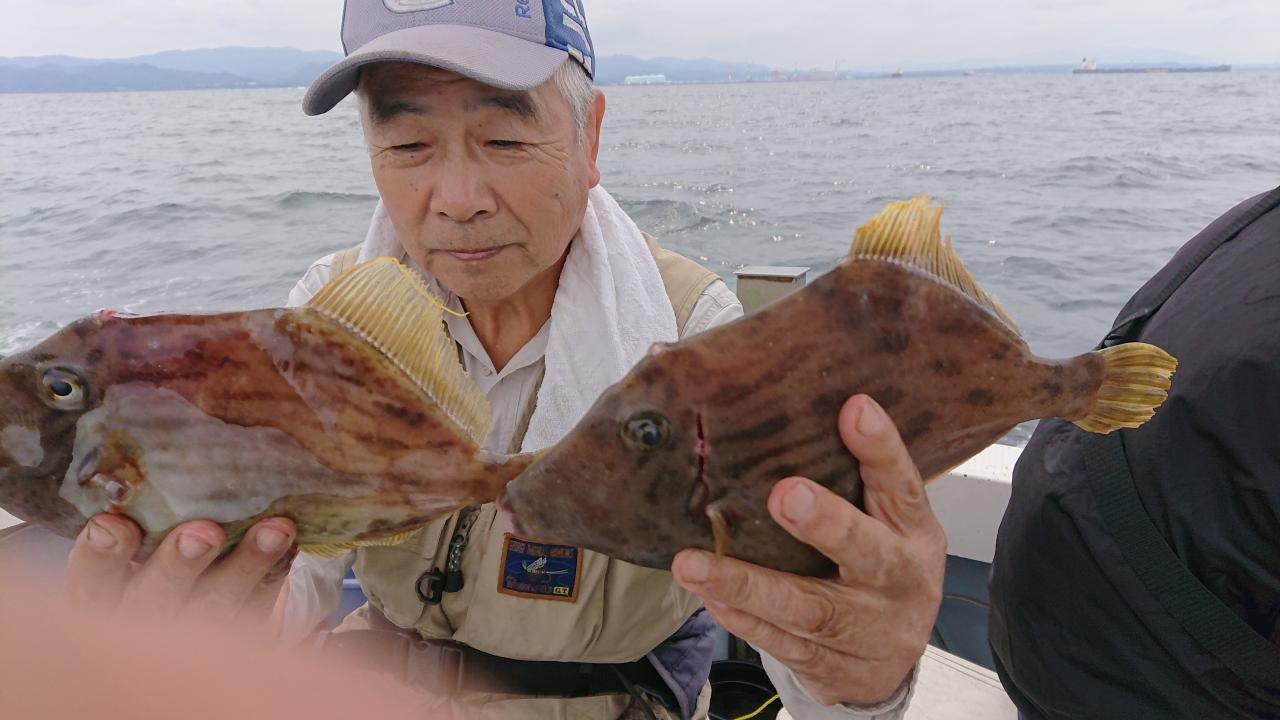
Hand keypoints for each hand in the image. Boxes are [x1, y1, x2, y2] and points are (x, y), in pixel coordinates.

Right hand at [64, 510, 297, 628]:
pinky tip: (290, 539)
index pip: (90, 580)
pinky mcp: (241, 634)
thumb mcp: (136, 538)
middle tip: (204, 533)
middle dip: (179, 565)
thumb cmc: (152, 557)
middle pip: (155, 599)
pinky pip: (262, 604)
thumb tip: (174, 449)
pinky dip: (276, 569)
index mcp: (103, 595)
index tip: (113, 524)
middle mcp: (143, 619)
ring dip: (248, 566)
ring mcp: (193, 635)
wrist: (194, 618)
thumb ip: (145, 511)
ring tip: (275, 530)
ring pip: (218, 605)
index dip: (99, 556)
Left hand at [671, 394, 946, 706]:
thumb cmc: (872, 565)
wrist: (889, 663)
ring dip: (749, 586)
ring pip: (809, 610)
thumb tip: (764, 387)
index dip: (881, 448)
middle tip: (784, 494)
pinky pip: (786, 645)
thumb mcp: (877, 517)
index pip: (902, 485)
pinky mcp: (838, 669)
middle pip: (867, 551)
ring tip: (692, 563)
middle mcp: (899, 580)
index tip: (853, 407)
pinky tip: (712, 600)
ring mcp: (870, 631)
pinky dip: (747, 623)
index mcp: (914, 532)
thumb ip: (839, 468)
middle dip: (827, 523)